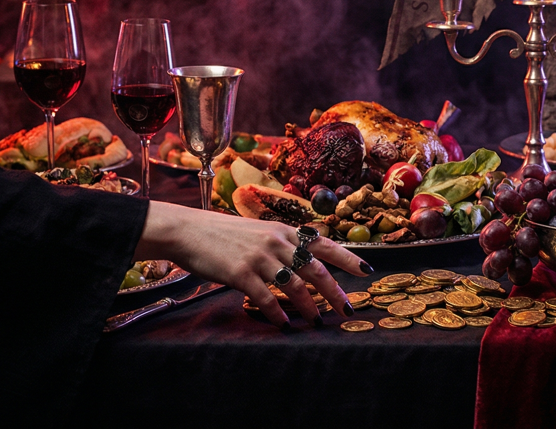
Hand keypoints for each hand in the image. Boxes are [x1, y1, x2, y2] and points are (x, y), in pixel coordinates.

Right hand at [135, 201, 371, 328]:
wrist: (189, 230)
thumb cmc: (224, 234)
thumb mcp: (260, 231)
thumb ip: (283, 244)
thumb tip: (306, 260)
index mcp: (285, 232)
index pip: (325, 245)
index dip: (348, 259)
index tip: (367, 271)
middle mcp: (277, 242)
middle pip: (317, 269)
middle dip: (335, 292)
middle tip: (346, 309)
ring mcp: (260, 257)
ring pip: (296, 285)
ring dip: (309, 307)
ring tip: (316, 321)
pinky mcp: (241, 273)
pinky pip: (266, 298)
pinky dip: (278, 313)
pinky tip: (285, 324)